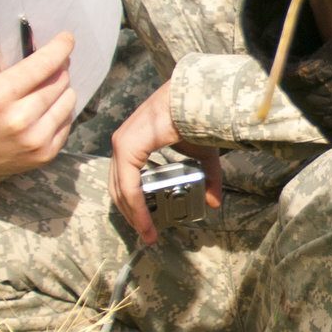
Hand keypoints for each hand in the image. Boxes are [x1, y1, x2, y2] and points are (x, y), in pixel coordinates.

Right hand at [0, 33, 77, 178]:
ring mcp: (33, 140)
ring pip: (69, 100)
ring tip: (49, 87)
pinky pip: (68, 122)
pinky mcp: (44, 155)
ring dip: (63, 89)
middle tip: (55, 64)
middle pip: (59, 81)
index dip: (59, 47)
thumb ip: (4, 51)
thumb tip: (36, 36)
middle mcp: (18, 119)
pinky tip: (48, 107)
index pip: (42, 64)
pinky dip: (61, 110)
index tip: (67, 38)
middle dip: (60, 68)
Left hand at [108, 82, 222, 245]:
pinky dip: (137, 206)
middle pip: (118, 187)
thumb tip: (213, 203)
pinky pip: (129, 185)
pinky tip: (146, 221)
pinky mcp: (127, 148)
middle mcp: (123, 142)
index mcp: (134, 141)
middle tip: (145, 233)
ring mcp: (123, 144)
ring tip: (147, 232)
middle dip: (131, 213)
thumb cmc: (198, 120)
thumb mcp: (203, 156)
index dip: (134, 203)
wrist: (198, 99)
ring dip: (133, 215)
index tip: (146, 225)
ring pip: (121, 190)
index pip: (125, 178)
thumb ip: (207, 178)